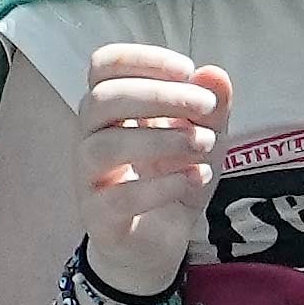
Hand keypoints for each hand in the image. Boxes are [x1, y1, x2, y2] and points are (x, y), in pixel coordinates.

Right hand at [72, 41, 228, 294]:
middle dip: (158, 96)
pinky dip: (163, 185)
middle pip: (101, 98)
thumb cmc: (173, 178)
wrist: (157, 244)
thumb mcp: (204, 139)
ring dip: (163, 139)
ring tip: (205, 144)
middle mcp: (90, 136)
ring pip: (106, 145)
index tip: (187, 69)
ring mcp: (88, 177)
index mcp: (110, 108)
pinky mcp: (97, 217)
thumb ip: (211, 107)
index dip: (142, 59)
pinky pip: (120, 197)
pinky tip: (196, 178)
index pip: (104, 66)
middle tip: (206, 107)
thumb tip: (214, 74)